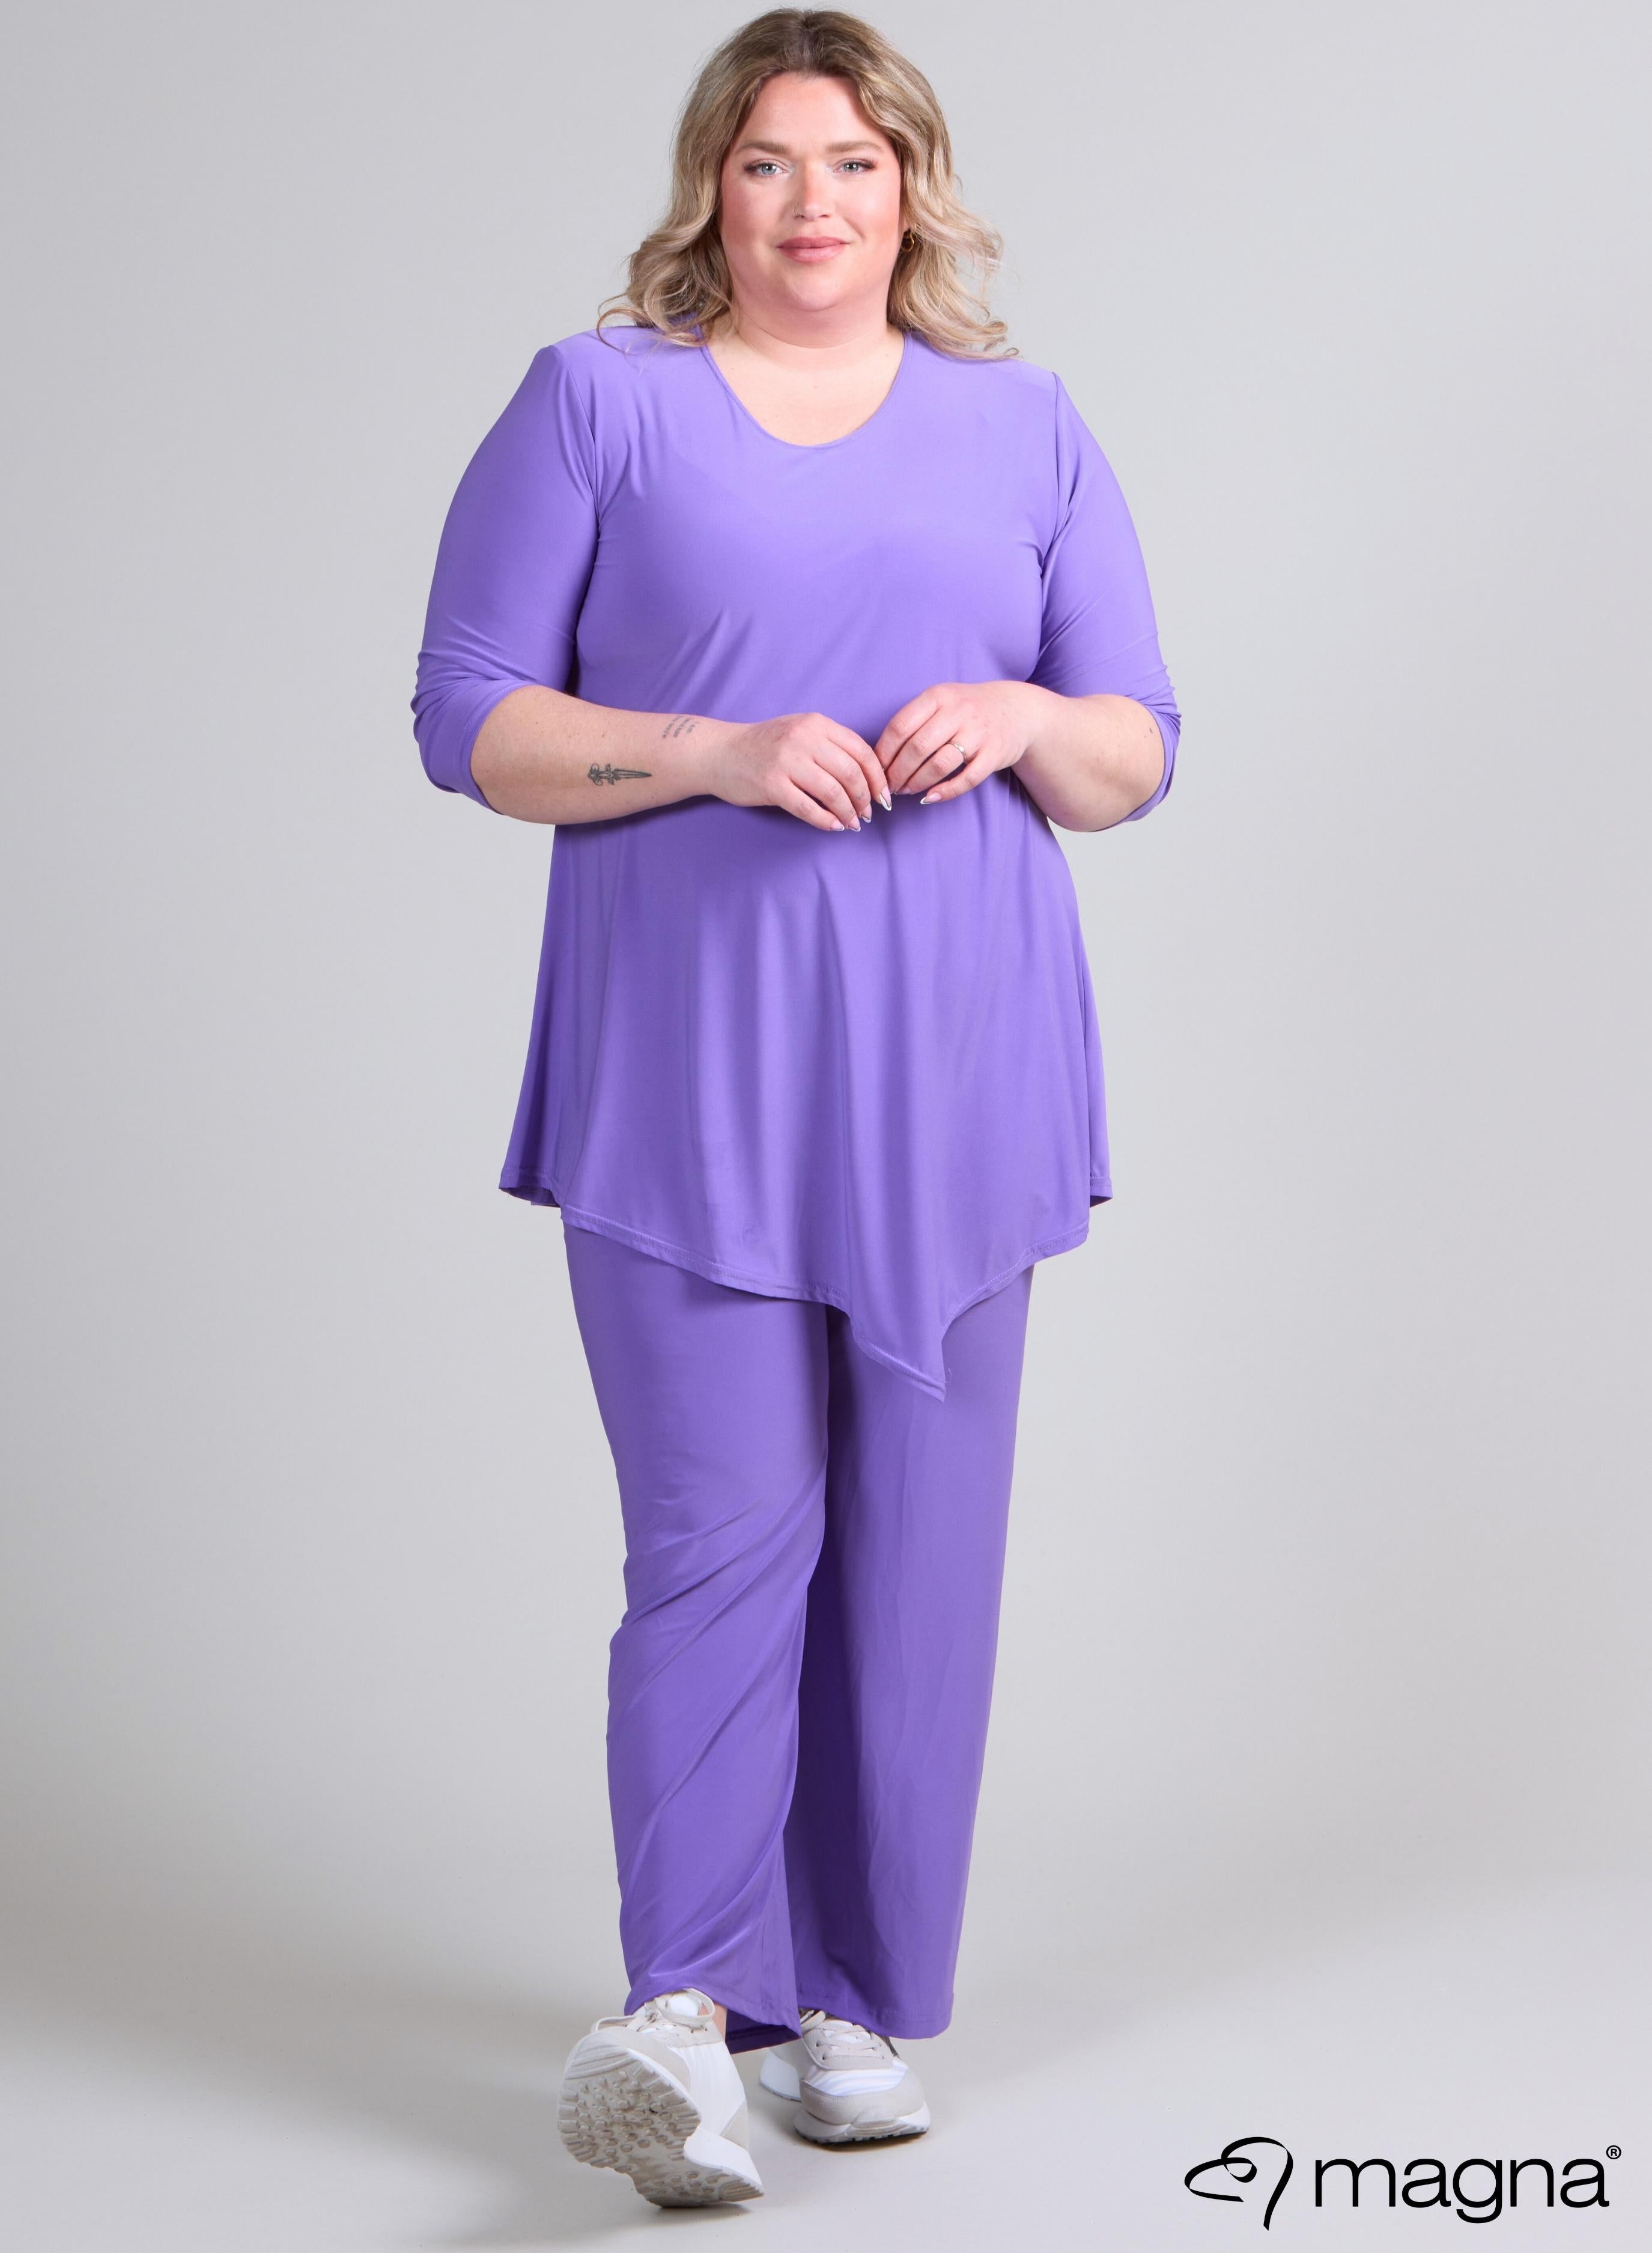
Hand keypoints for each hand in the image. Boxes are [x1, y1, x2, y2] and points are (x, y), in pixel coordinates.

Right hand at [698, 712, 891, 832]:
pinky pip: (809, 808)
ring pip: (833, 791)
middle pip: (851, 772)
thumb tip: (867, 774)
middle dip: (865, 797)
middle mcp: (803, 739)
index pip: (860, 750)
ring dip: (848, 811)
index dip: (878, 776)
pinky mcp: (772, 785)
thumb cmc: (764, 746)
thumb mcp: (799, 732)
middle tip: (869, 813)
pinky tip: (833, 826)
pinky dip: (826, 821)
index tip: (884, 795)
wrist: (719, 752)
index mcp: (816, 724)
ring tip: (853, 822)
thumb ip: (830, 745)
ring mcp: (786, 762)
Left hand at [875, 681, 1037, 804]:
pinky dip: (945, 791)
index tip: (876, 769)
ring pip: (939, 765)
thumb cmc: (968, 709)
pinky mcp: (994, 754)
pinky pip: (966, 779)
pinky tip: (930, 797)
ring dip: (917, 783)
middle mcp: (958, 712)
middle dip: (897, 772)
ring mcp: (978, 733)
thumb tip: (881, 754)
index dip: (884, 752)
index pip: (900, 726)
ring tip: (907, 791)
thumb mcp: (942, 701)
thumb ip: (915, 720)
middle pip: (917, 748)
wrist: (1016, 710)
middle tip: (890, 786)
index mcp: (938, 696)